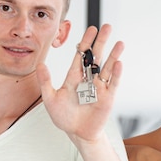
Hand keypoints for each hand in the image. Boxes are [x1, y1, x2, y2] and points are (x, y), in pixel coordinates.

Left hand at [36, 24, 122, 142]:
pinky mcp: (107, 98)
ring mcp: (99, 88)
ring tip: (119, 43)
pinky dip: (115, 74)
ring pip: (107, 68)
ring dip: (113, 55)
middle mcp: (88, 79)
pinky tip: (118, 63)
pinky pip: (112, 84)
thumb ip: (46, 82)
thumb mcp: (50, 99)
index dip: (86, 42)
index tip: (91, 29)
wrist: (77, 134)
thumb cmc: (64, 117)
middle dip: (101, 42)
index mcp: (74, 77)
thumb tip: (40, 65)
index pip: (81, 55)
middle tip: (106, 27)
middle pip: (96, 57)